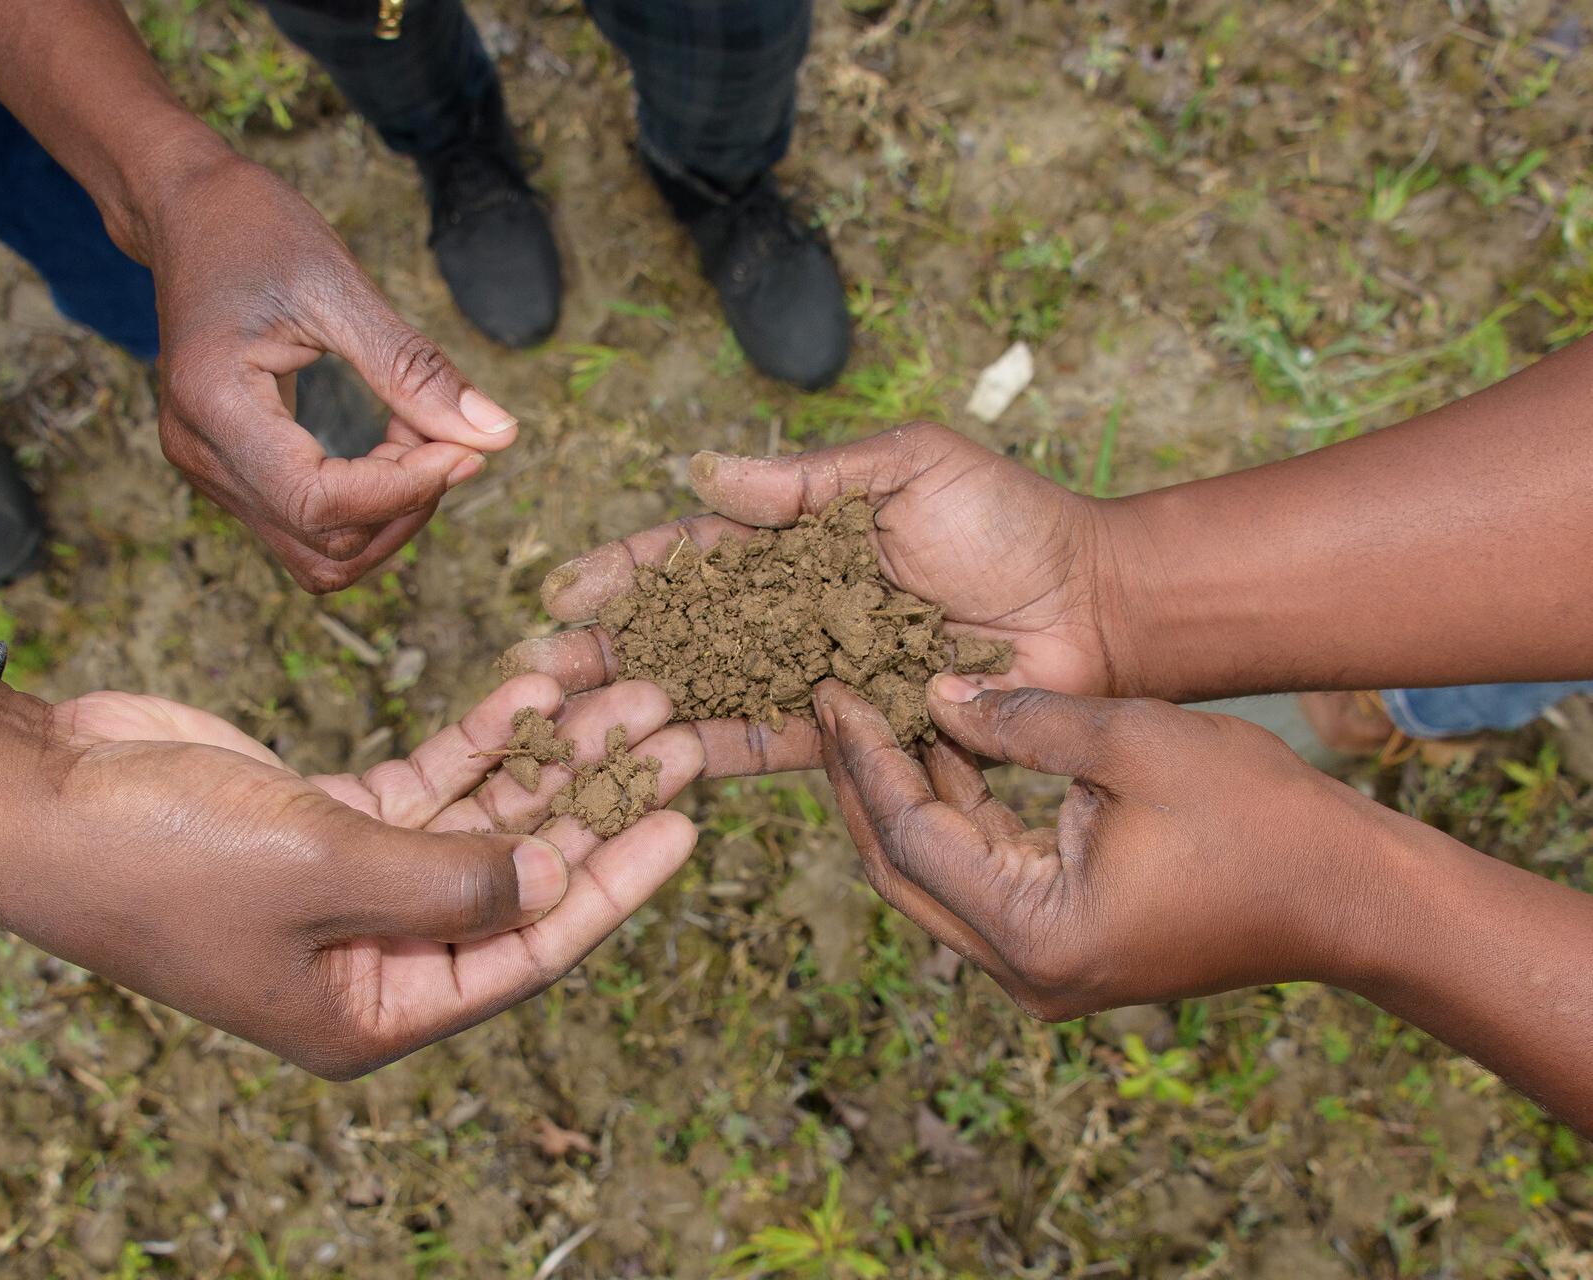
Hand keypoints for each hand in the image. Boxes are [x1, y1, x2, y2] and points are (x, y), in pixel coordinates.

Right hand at [0, 674, 700, 1078]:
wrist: (40, 797)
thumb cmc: (165, 859)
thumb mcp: (327, 873)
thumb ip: (454, 881)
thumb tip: (559, 878)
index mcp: (373, 1013)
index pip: (529, 949)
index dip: (616, 884)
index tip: (686, 822)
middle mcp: (372, 959)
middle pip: (516, 876)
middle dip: (594, 801)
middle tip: (672, 731)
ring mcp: (350, 886)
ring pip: (479, 818)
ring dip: (545, 756)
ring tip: (621, 688)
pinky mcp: (326, 820)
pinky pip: (428, 781)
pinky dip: (477, 737)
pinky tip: (534, 687)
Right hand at [145, 157, 519, 592]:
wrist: (187, 213)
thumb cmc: (254, 231)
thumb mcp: (340, 286)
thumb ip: (415, 369)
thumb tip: (499, 436)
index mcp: (214, 404)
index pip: (320, 502)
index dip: (405, 491)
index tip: (465, 448)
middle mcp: (200, 454)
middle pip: (326, 543)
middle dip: (406, 502)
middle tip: (447, 432)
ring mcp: (211, 471)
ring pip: (320, 554)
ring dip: (390, 514)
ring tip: (420, 437)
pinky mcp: (232, 472)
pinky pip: (309, 526)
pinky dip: (368, 505)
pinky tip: (395, 447)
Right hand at [503, 423, 1123, 774]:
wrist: (1090, 607)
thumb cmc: (1007, 520)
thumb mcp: (906, 469)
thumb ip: (804, 482)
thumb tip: (698, 475)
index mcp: (798, 540)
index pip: (694, 556)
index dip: (629, 572)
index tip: (563, 587)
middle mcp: (793, 611)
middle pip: (685, 632)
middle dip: (610, 648)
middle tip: (538, 667)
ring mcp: (816, 674)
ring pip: (712, 692)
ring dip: (643, 705)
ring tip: (572, 720)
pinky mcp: (850, 731)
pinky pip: (775, 744)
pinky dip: (718, 751)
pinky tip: (657, 761)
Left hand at [810, 676, 1398, 1017]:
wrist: (1353, 896)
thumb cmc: (1259, 817)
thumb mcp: (1134, 741)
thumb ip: (1023, 719)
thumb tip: (934, 694)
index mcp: (1035, 932)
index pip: (910, 839)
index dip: (867, 759)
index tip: (831, 691)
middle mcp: (1025, 969)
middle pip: (904, 871)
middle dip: (866, 784)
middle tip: (833, 703)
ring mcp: (1044, 969)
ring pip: (936, 878)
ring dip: (909, 799)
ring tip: (874, 714)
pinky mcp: (1065, 949)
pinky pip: (983, 880)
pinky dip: (960, 819)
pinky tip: (941, 750)